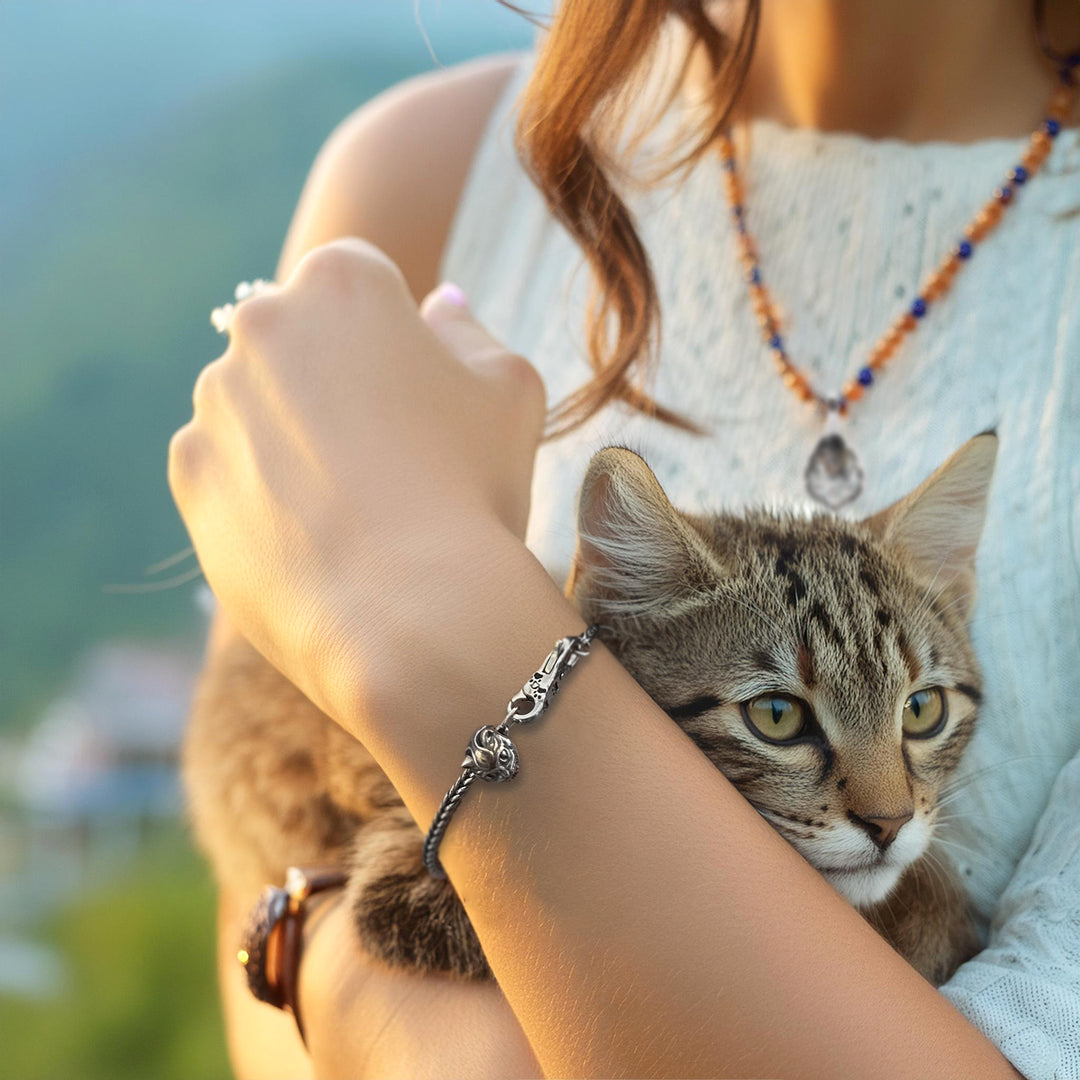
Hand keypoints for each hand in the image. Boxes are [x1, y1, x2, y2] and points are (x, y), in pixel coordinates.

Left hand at [168, 239, 546, 736]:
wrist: (412, 611)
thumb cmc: (473, 488)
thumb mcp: (510, 392)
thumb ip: (472, 331)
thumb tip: (441, 304)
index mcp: (342, 282)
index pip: (362, 280)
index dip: (397, 337)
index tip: (419, 397)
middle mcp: (262, 324)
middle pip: (302, 338)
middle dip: (335, 377)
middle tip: (389, 454)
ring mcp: (214, 400)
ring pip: (259, 402)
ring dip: (293, 433)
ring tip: (354, 506)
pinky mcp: (188, 471)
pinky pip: (227, 465)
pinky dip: (260, 488)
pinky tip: (313, 533)